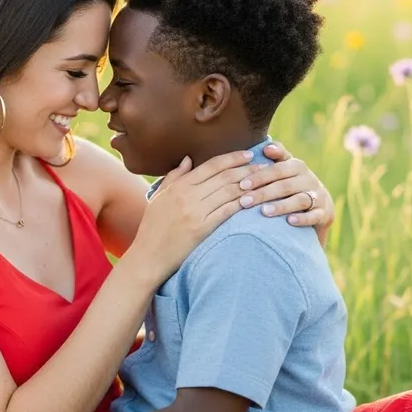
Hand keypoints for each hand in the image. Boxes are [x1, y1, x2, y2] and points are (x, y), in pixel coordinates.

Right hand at [129, 151, 263, 283]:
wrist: (148, 257)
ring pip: (228, 192)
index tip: (248, 154)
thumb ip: (174, 177)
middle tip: (264, 165)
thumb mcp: (158, 198)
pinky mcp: (202, 229)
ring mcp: (195, 212)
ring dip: (249, 185)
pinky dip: (241, 204)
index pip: (211, 165)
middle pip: (224, 176)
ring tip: (264, 181)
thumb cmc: (152, 228)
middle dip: (246, 169)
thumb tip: (188, 159)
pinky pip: (227, 211)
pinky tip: (253, 200)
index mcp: (178, 186)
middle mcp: (187, 196)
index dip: (232, 158)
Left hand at [236, 142, 334, 244]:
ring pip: (299, 200)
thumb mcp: (284, 170)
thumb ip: (276, 157)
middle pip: (285, 185)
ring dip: (281, 206)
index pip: (276, 169)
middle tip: (244, 201)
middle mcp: (309, 179)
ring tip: (264, 211)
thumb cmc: (292, 185)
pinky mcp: (324, 213)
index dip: (259, 176)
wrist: (320, 206)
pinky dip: (302, 219)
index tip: (242, 184)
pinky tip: (289, 221)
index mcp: (297, 166)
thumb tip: (266, 146)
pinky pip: (314, 216)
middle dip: (263, 193)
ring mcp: (318, 196)